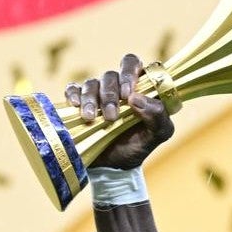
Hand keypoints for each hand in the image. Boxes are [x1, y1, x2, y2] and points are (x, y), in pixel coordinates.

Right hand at [68, 53, 173, 170]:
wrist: (115, 167)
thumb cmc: (138, 146)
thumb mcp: (158, 134)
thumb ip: (158, 116)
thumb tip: (135, 98)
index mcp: (138, 87)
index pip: (131, 63)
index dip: (129, 73)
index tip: (127, 94)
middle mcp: (116, 86)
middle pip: (110, 75)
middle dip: (110, 95)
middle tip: (111, 116)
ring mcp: (96, 93)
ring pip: (91, 83)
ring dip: (91, 100)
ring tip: (91, 118)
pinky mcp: (78, 103)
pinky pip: (72, 89)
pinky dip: (73, 95)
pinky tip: (76, 107)